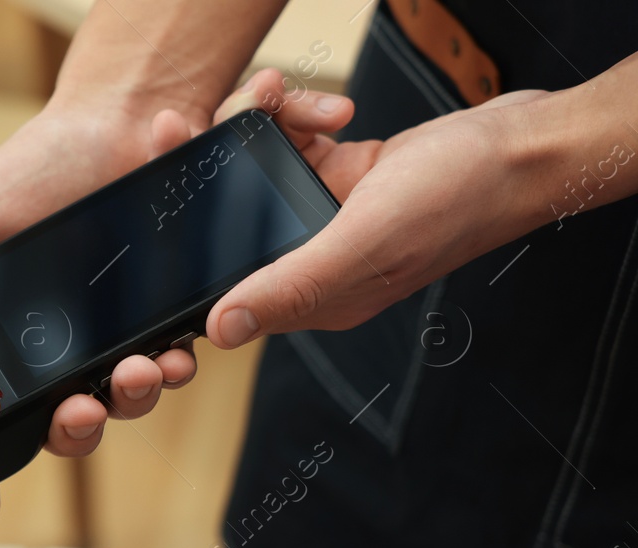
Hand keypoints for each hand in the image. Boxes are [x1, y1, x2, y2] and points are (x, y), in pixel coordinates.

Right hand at [0, 103, 199, 524]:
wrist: (123, 121)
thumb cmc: (37, 166)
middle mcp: (51, 353)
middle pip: (56, 431)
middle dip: (68, 435)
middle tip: (75, 412)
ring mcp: (107, 344)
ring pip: (116, 408)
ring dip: (125, 403)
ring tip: (135, 371)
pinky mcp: (159, 325)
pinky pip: (165, 368)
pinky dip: (169, 368)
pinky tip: (170, 351)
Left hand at [192, 68, 553, 347]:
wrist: (523, 146)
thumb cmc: (458, 198)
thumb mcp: (366, 243)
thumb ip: (293, 286)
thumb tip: (221, 331)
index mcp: (310, 298)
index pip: (222, 283)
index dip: (178, 247)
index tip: (149, 189)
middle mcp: (309, 262)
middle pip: (225, 220)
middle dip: (203, 166)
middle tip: (179, 122)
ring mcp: (321, 218)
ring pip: (251, 173)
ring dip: (253, 127)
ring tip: (270, 92)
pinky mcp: (336, 176)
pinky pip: (287, 144)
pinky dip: (293, 117)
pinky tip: (324, 107)